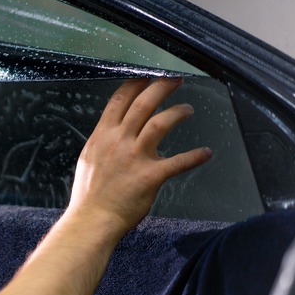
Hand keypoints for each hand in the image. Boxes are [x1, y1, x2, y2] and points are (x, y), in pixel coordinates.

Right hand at [67, 78, 212, 236]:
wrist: (92, 219)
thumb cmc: (89, 193)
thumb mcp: (89, 158)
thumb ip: (103, 141)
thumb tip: (113, 131)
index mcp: (102, 135)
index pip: (119, 100)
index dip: (136, 84)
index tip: (147, 75)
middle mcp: (118, 141)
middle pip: (143, 104)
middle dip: (161, 87)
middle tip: (175, 80)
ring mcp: (134, 157)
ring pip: (159, 123)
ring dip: (177, 112)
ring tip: (188, 109)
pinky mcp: (150, 176)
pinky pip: (177, 162)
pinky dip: (194, 156)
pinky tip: (206, 153)